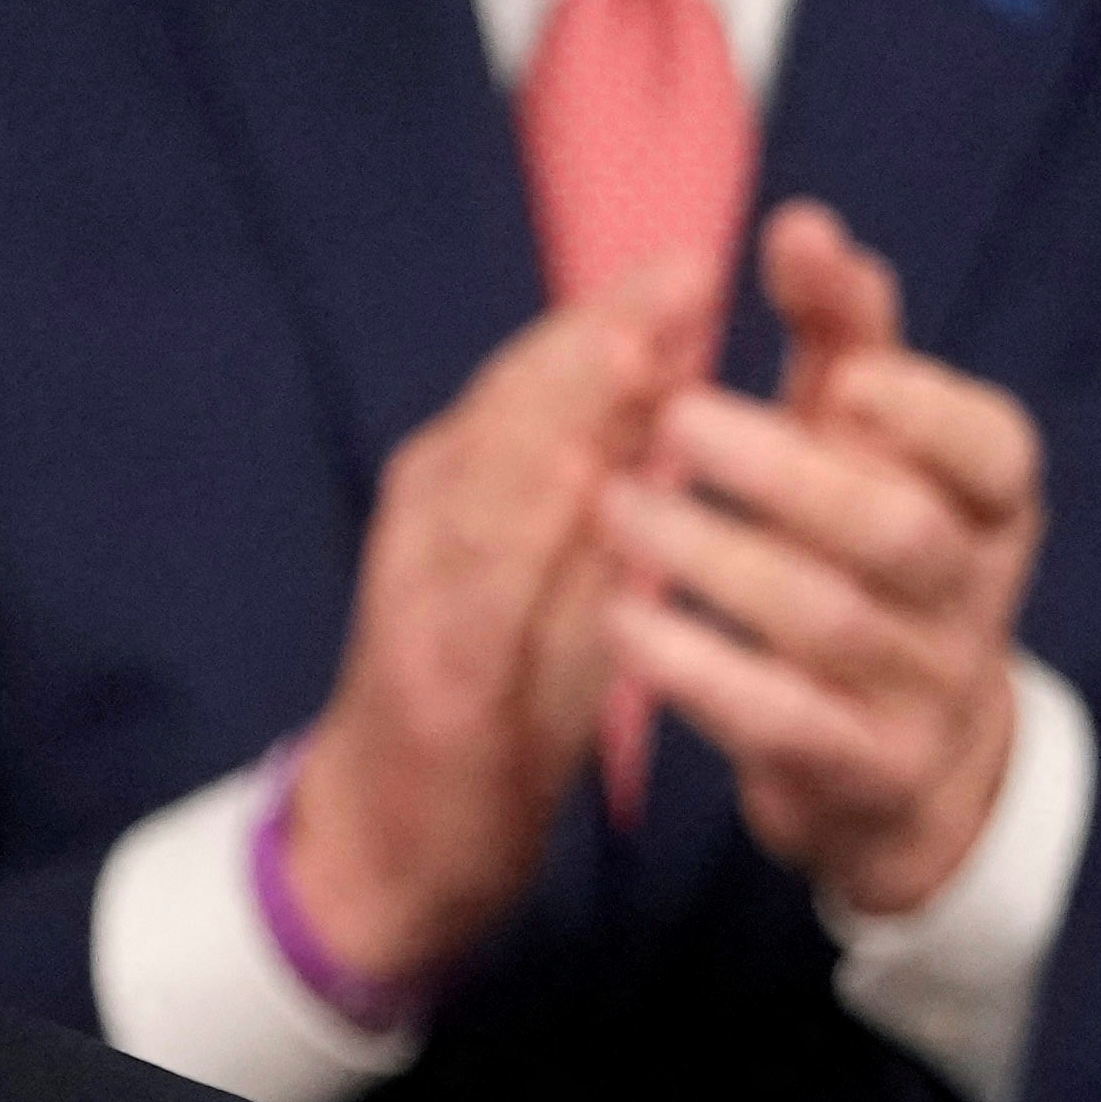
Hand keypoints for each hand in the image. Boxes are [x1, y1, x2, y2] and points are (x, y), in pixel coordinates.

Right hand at [274, 252, 721, 989]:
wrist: (397, 839)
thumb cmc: (497, 699)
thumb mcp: (564, 575)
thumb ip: (600, 481)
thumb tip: (670, 375)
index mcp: (473, 477)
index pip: (548, 374)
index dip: (622, 313)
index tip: (703, 262)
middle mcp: (435, 505)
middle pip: (515, 396)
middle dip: (599, 332)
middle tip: (686, 276)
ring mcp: (419, 578)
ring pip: (486, 466)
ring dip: (560, 405)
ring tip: (635, 350)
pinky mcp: (425, 661)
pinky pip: (475, 579)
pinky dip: (527, 527)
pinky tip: (583, 490)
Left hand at [600, 203, 1044, 922]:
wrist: (906, 767)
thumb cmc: (870, 558)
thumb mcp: (870, 444)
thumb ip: (843, 332)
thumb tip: (801, 222)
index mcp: (990, 504)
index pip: (995, 449)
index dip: (924, 410)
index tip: (843, 373)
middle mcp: (972, 596)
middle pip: (896, 529)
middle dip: (784, 469)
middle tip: (671, 420)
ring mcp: (924, 691)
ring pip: (826, 621)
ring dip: (712, 557)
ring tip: (613, 506)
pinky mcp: (862, 772)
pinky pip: (781, 720)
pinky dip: (696, 667)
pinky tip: (621, 619)